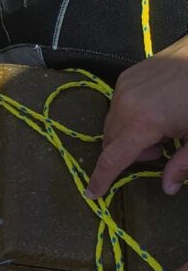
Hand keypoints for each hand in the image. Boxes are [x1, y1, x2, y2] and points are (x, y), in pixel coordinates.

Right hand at [85, 32, 187, 198]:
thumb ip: (184, 164)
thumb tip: (168, 188)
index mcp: (144, 121)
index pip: (113, 158)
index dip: (101, 179)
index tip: (92, 194)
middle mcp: (126, 104)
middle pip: (111, 141)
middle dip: (128, 153)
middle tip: (160, 151)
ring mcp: (124, 88)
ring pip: (112, 124)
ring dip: (128, 134)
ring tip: (160, 128)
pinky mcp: (126, 76)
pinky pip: (118, 106)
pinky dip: (130, 116)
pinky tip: (156, 109)